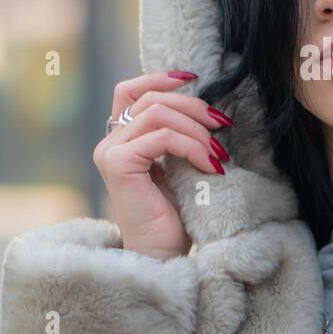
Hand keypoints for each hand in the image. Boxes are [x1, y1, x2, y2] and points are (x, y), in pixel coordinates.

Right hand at [92, 70, 232, 258]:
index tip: (194, 77)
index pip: (131, 91)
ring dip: (197, 131)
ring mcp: (110, 152)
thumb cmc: (175, 216)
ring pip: (158, 114)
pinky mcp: (118, 165)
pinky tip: (209, 166)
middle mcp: (109, 143)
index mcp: (121, 140)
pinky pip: (161, 138)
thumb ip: (178, 136)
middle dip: (194, 107)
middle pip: (152, 99)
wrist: (162, 256)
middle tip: (223, 126)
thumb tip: (206, 107)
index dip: (160, 78)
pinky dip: (192, 147)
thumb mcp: (179, 165)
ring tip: (218, 156)